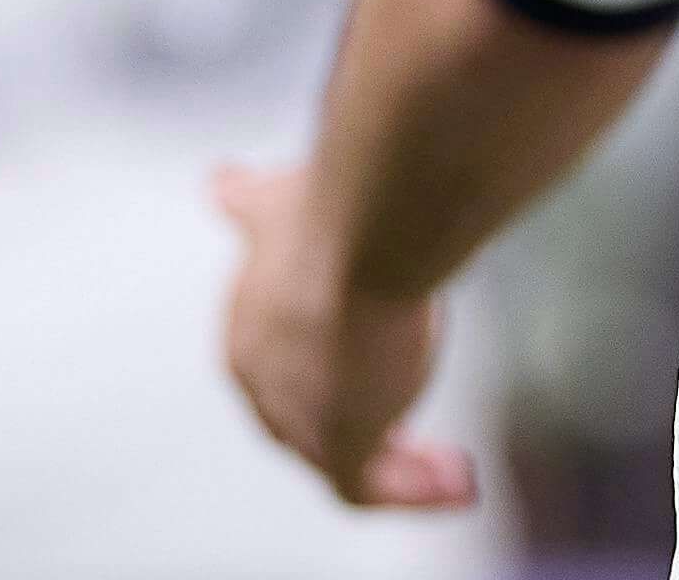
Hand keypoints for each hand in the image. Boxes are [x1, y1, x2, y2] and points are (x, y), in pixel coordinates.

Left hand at [211, 161, 478, 509]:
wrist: (364, 233)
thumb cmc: (333, 208)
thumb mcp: (278, 199)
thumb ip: (251, 205)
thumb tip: (220, 186)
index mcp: (248, 327)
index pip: (286, 370)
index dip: (334, 374)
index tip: (384, 369)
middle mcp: (260, 381)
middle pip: (311, 421)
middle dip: (367, 426)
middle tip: (416, 439)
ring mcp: (295, 417)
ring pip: (342, 460)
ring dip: (400, 470)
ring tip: (451, 472)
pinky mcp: (338, 444)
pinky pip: (369, 488)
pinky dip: (413, 491)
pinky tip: (458, 482)